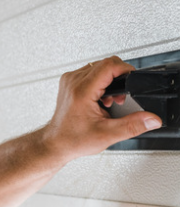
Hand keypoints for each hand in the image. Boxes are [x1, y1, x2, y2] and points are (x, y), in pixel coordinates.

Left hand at [44, 56, 161, 162]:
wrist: (56, 142)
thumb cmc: (73, 139)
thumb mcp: (107, 135)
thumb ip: (132, 125)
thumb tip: (151, 119)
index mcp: (82, 91)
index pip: (109, 65)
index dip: (126, 70)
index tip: (133, 79)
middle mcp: (73, 81)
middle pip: (105, 64)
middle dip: (119, 78)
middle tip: (119, 98)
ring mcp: (69, 80)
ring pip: (98, 67)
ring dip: (109, 80)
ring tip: (109, 101)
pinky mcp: (69, 82)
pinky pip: (90, 72)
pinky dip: (100, 82)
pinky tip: (100, 98)